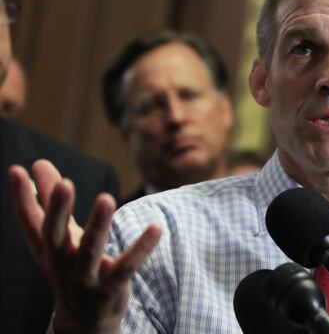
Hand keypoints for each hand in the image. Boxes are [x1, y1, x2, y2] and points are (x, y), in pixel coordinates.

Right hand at [8, 159, 161, 333]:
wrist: (84, 319)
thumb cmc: (70, 266)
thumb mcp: (59, 236)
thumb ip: (50, 200)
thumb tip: (37, 163)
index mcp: (46, 248)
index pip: (30, 221)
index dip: (22, 197)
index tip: (18, 169)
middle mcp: (61, 262)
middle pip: (55, 236)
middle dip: (58, 210)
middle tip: (65, 183)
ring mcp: (85, 277)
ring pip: (90, 250)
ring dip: (98, 225)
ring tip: (105, 198)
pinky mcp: (111, 287)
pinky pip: (127, 267)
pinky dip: (141, 249)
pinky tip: (157, 228)